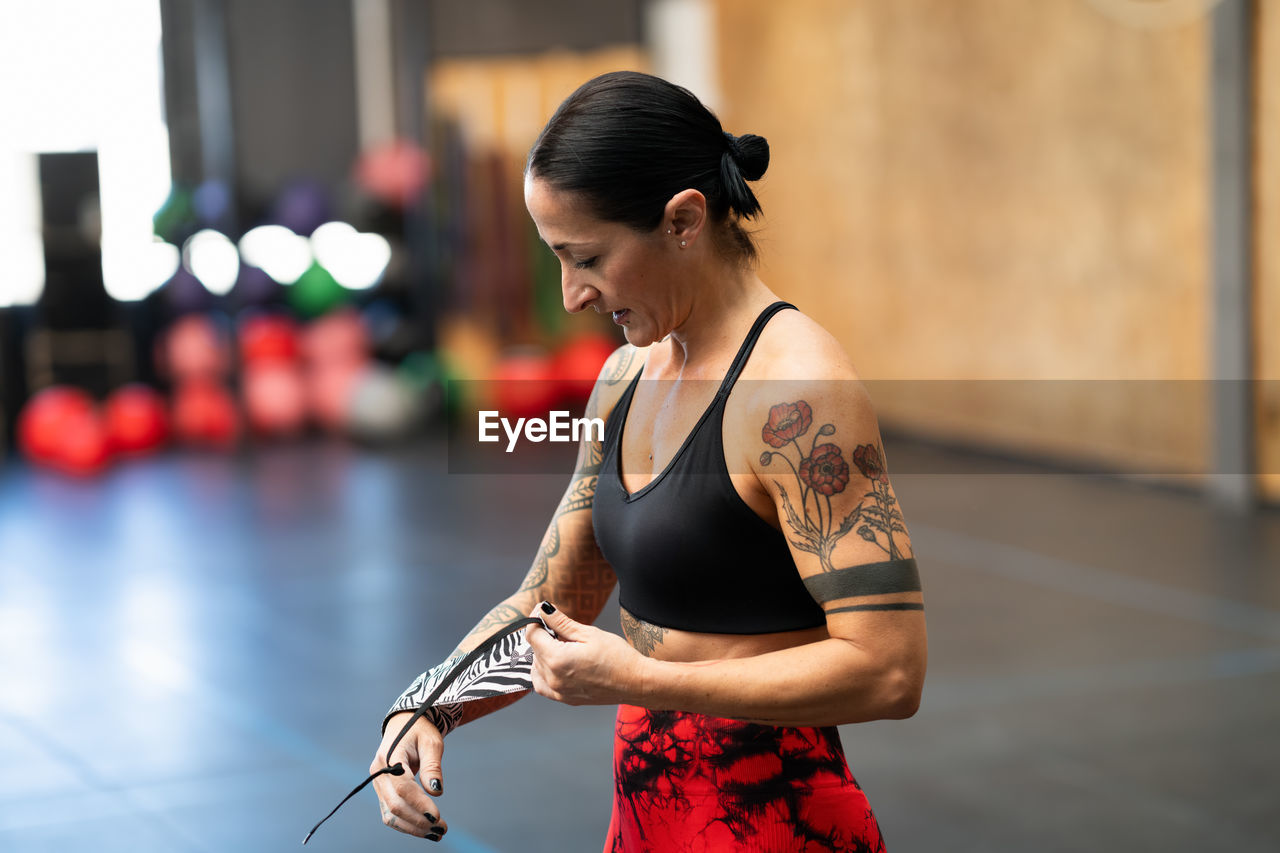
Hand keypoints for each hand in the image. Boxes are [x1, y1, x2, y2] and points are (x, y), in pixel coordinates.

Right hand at [370, 712, 448, 841]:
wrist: (404, 725)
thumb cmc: (420, 731)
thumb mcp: (431, 742)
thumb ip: (432, 766)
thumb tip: (436, 792)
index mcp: (390, 756)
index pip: (402, 786)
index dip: (418, 803)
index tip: (437, 816)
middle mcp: (378, 772)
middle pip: (395, 804)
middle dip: (418, 820)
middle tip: (442, 829)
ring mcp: (377, 784)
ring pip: (391, 814)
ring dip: (413, 828)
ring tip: (437, 833)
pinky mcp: (382, 792)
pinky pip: (391, 814)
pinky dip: (407, 824)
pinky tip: (425, 830)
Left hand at [524, 602, 647, 705]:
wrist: (635, 682)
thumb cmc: (618, 657)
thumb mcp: (588, 633)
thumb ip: (561, 622)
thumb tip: (543, 609)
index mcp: (558, 659)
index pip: (532, 635)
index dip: (535, 618)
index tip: (543, 611)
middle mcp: (554, 678)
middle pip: (534, 650)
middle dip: (543, 635)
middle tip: (561, 627)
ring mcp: (559, 692)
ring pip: (536, 667)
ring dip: (543, 653)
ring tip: (562, 645)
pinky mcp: (565, 699)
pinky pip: (542, 685)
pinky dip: (543, 673)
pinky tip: (555, 663)